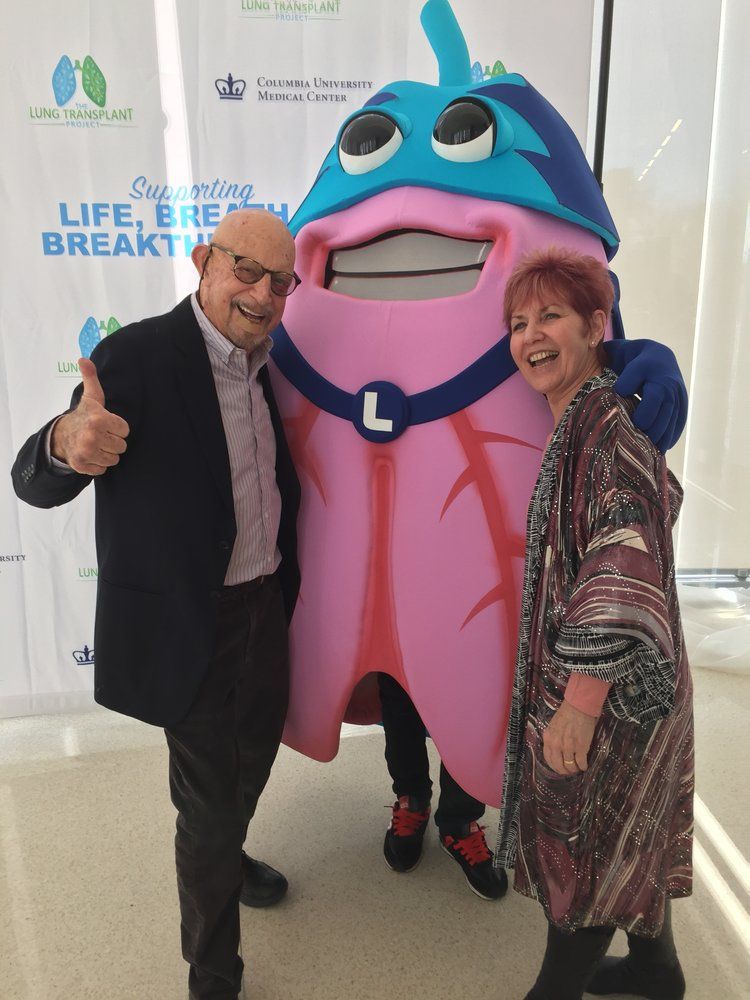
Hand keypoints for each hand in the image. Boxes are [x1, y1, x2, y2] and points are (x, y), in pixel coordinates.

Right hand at [50, 358, 129, 475]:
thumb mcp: (92, 397)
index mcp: (99, 418)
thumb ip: (91, 378)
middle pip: (121, 446)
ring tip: (96, 444)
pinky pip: (103, 469)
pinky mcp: (82, 465)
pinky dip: (98, 464)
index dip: (117, 428)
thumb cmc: (84, 416)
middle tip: (101, 435)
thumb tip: (83, 359)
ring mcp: (86, 452)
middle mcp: (92, 436)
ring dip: (107, 453)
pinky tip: (91, 455)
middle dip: (113, 441)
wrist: (61, 436)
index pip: (125, 430)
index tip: (106, 424)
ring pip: (114, 459)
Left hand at [543, 700, 596, 774]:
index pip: (548, 759)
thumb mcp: (553, 726)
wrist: (579, 707)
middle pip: (558, 766)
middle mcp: (556, 745)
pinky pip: (581, 763)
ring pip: (570, 766)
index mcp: (548, 739)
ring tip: (578, 768)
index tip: (559, 768)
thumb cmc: (567, 714)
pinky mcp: (581, 747)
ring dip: (574, 769)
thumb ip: (552, 739)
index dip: (555, 766)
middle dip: (564, 771)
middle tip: (569, 771)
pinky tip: (584, 765)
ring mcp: (568, 747)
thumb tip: (555, 751)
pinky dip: (583, 766)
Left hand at [604, 339, 687, 452]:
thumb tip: (593, 351)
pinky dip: (670, 436)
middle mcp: (665, 377)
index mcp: (647, 362)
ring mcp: (677, 391)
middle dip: (646, 416)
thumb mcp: (620, 351)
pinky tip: (659, 449)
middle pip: (659, 398)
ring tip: (645, 449)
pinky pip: (679, 420)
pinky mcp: (682, 403)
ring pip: (671, 413)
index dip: (625, 385)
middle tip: (632, 431)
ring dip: (659, 432)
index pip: (636, 373)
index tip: (617, 394)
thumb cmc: (632, 358)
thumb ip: (608, 354)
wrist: (660, 357)